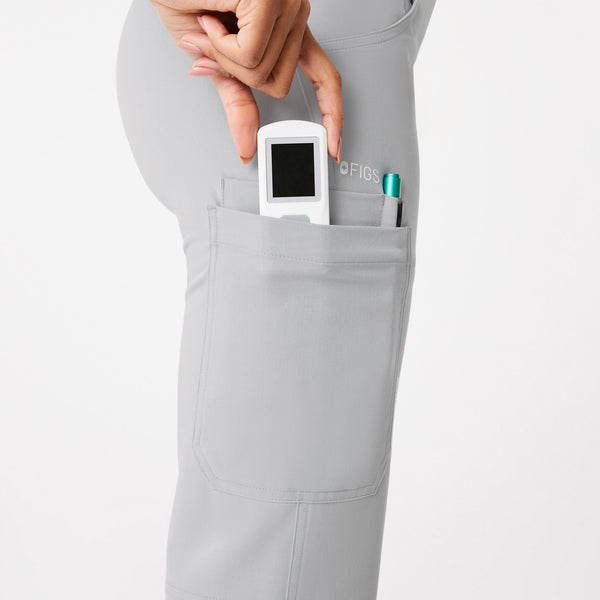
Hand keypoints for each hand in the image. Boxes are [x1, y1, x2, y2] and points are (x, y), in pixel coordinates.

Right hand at [151, 0, 342, 163]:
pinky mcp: (270, 0)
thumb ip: (238, 98)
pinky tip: (213, 20)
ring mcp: (286, 4)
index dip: (332, 114)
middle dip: (238, 74)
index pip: (326, 77)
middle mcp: (293, 13)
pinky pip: (250, 57)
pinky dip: (221, 46)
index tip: (334, 145)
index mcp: (288, 29)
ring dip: (224, 57)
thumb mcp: (215, 59)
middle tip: (219, 46)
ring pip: (263, 74)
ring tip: (212, 25)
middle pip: (279, 84)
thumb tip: (246, 146)